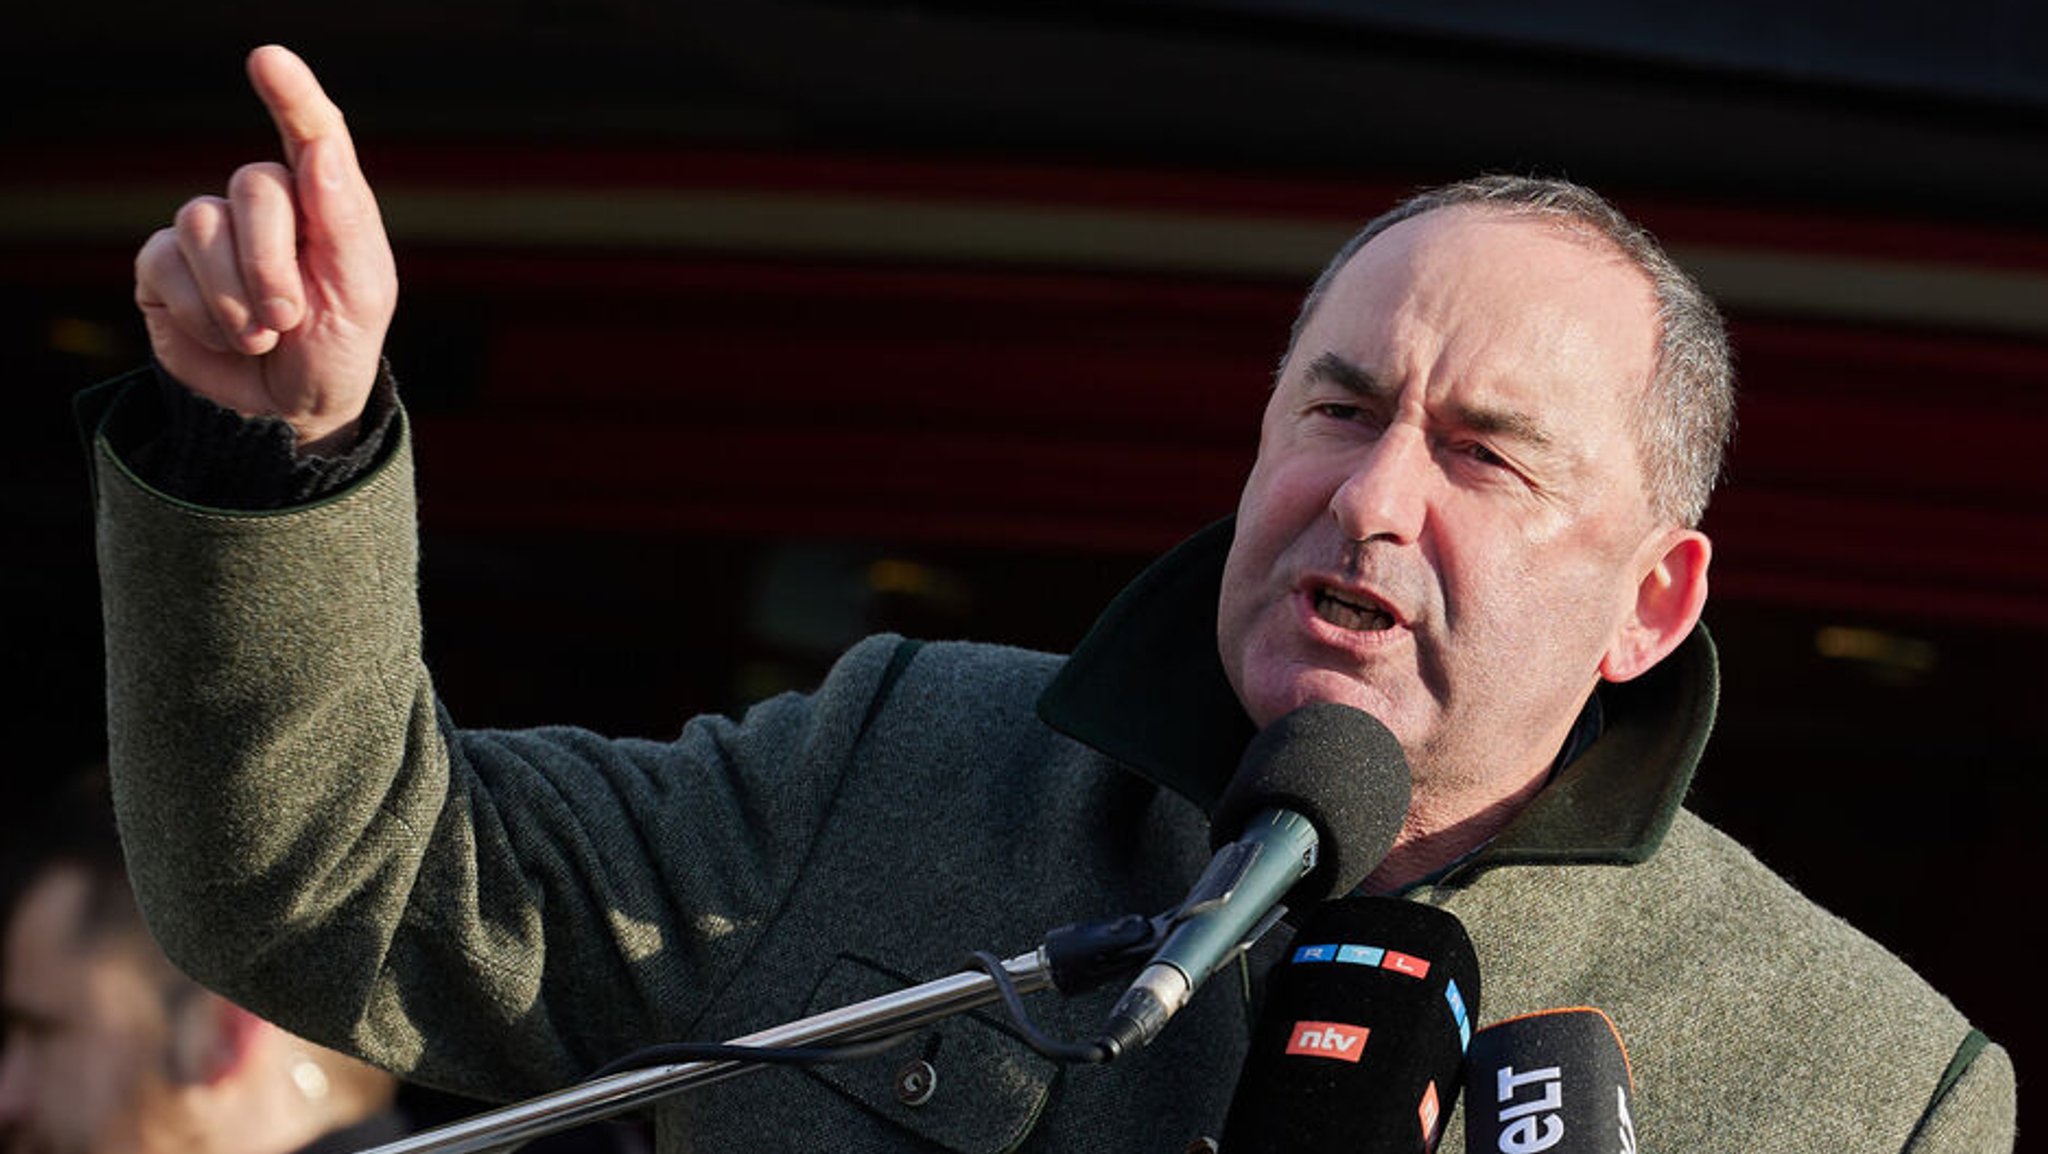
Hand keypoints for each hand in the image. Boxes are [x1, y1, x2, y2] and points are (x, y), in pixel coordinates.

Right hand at [134, 45, 396, 453]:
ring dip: (237, 296)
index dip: (292, 95)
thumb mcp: (361, 294)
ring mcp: (211, 232)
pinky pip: (166, 262)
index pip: (311, 134)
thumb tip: (321, 150)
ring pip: (202, 221)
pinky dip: (200, 313)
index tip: (269, 59)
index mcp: (324, 203)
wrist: (287, 416)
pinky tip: (224, 337)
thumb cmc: (336, 351)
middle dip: (272, 263)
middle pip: (254, 185)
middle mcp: (265, 206)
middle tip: (289, 321)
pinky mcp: (163, 265)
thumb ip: (344, 220)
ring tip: (263, 337)